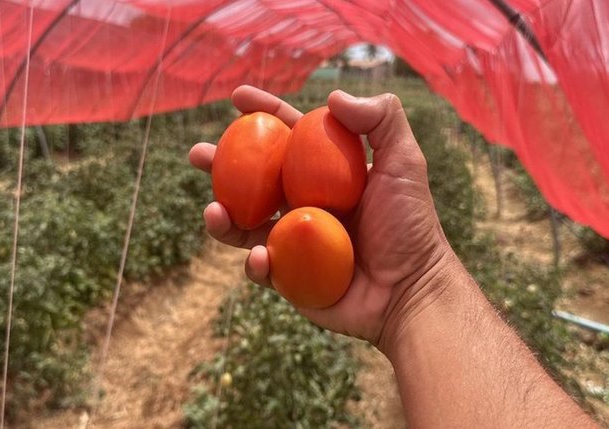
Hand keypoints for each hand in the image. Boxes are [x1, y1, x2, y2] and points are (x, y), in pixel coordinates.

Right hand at [188, 85, 454, 353]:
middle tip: (198, 155)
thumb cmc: (410, 225)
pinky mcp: (288, 276)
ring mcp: (292, 240)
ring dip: (222, 215)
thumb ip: (381, 120)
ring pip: (244, 223)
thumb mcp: (404, 163)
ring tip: (214, 210)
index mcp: (325, 174)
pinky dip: (254, 261)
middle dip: (221, 164)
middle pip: (252, 178)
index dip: (263, 113)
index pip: (288, 135)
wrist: (410, 289)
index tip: (237, 97)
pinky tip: (260, 256)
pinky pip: (261, 266)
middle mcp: (303, 203)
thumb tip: (331, 96)